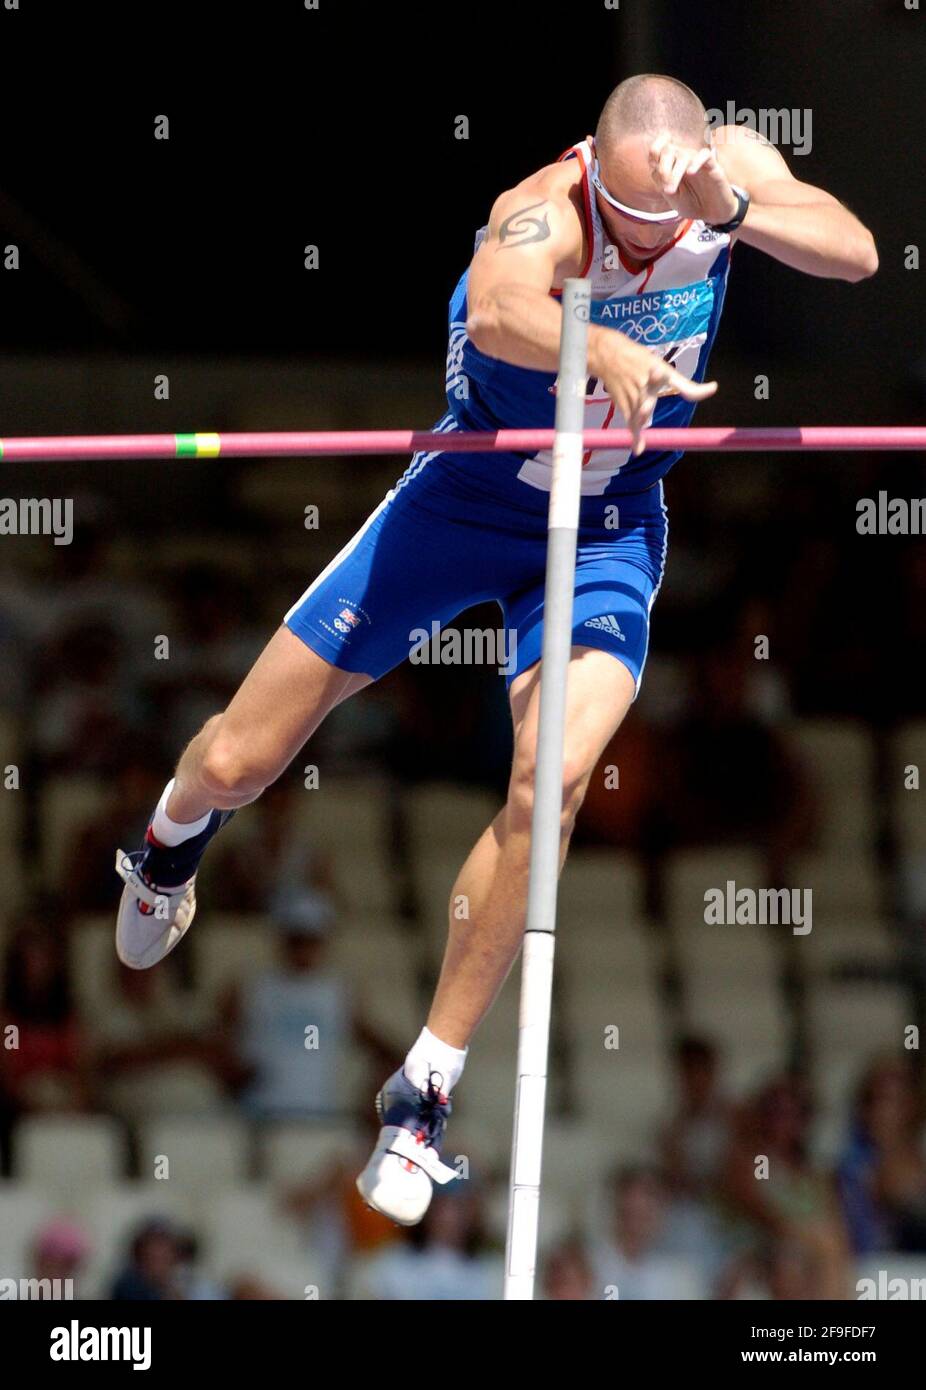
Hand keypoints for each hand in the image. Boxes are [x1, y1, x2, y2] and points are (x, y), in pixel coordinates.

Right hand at [599, 332, 717, 455]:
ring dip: (639, 422)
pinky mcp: (623, 404)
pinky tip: (638, 449)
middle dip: (646, 402)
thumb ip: (685, 384)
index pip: (674, 379)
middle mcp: (644, 383)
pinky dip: (634, 437)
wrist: (608, 355)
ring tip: (640, 441)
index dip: (691, 386)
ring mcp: (632, 395)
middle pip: (646, 396)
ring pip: (638, 412)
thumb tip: (713, 388)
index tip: (712, 388)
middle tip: (646, 405)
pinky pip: (630, 423)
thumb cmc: (640, 361)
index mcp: (657, 370)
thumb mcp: (661, 365)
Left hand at [649, 134, 738, 226]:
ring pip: (684, 155)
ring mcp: (697, 162)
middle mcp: (684, 160)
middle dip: (663, 168)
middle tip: (665, 189)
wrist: (712, 214)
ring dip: (675, 173)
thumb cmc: (692, 204)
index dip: (654, 153)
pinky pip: (705, 154)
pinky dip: (696, 161)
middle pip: (669, 149)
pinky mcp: (712, 166)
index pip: (659, 149)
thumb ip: (663, 183)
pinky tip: (690, 173)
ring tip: (672, 191)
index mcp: (672, 165)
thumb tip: (655, 170)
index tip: (656, 170)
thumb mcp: (673, 198)